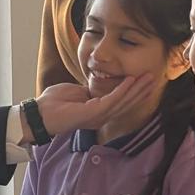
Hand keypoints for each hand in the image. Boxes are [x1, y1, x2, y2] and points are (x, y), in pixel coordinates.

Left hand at [34, 77, 155, 138]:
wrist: (39, 113)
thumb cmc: (53, 103)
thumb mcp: (76, 92)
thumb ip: (90, 90)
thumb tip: (99, 84)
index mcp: (98, 112)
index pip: (121, 102)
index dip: (134, 92)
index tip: (144, 80)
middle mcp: (101, 117)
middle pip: (127, 103)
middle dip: (141, 90)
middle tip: (155, 78)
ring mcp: (98, 116)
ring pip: (123, 101)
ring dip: (137, 89)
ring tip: (148, 78)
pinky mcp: (93, 113)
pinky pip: (113, 100)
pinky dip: (123, 89)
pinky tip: (131, 80)